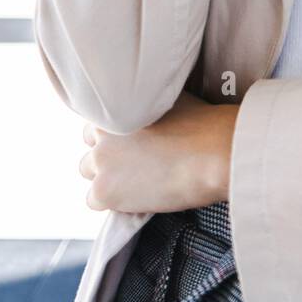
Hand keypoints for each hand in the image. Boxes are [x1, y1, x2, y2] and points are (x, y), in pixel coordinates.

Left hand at [79, 90, 238, 213]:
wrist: (212, 154)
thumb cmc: (203, 125)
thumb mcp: (173, 100)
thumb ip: (151, 104)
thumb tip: (153, 107)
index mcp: (118, 104)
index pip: (101, 120)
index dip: (119, 133)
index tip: (134, 142)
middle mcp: (102, 129)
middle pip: (92, 145)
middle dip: (110, 154)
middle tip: (135, 162)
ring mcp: (100, 159)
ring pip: (89, 171)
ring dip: (108, 176)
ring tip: (135, 182)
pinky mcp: (104, 190)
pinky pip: (93, 200)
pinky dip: (112, 201)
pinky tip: (135, 197)